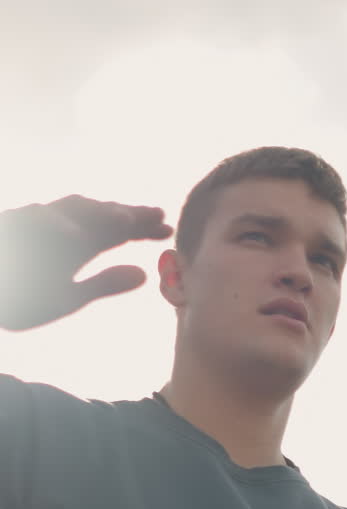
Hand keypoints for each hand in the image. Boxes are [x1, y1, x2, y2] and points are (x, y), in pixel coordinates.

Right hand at [0, 195, 172, 329]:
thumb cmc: (20, 297)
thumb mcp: (68, 298)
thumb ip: (103, 284)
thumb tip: (144, 275)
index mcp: (77, 246)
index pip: (115, 232)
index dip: (141, 229)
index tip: (169, 231)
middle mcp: (60, 230)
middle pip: (99, 215)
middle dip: (128, 214)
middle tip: (157, 216)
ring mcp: (34, 224)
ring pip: (69, 210)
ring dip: (97, 213)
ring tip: (126, 220)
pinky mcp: (11, 228)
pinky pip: (33, 223)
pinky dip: (52, 227)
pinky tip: (73, 235)